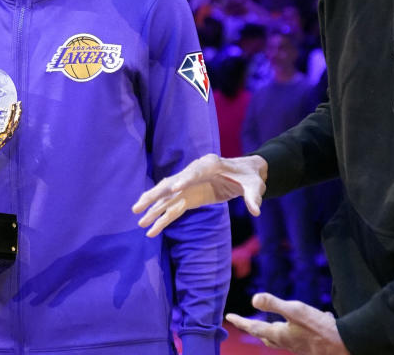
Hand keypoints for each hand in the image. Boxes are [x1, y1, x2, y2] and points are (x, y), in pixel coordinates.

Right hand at [132, 153, 266, 236]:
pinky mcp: (190, 196)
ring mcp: (189, 185)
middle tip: (139, 205)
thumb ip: (254, 196)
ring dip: (152, 207)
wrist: (247, 174)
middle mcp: (195, 172)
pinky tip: (151, 229)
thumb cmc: (251, 177)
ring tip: (137, 218)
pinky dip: (162, 218)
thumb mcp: (255, 185)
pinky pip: (173, 208)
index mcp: (211, 164)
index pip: (195, 172)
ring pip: (167, 196)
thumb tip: (257, 210)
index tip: (173, 188)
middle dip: (156, 194)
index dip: (184, 179)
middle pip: (172, 183)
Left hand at [226, 293, 348, 354]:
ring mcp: (298, 346)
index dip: (241, 321)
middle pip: (265, 337)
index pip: (254, 327)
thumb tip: (254, 299)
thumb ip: (275, 304)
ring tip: (267, 327)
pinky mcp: (309, 346)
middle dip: (254, 330)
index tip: (229, 317)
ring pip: (280, 340)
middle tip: (244, 324)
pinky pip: (297, 337)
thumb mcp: (296, 310)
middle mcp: (286, 342)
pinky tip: (306, 322)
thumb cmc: (319, 328)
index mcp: (280, 334)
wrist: (343, 345)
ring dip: (271, 332)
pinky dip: (294, 330)